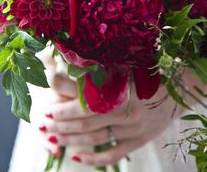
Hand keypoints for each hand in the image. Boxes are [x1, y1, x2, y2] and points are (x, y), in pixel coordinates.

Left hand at [37, 52, 182, 166]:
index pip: (84, 101)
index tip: (46, 108)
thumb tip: (68, 61)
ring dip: (72, 140)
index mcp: (119, 88)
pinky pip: (114, 152)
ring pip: (96, 138)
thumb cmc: (145, 73)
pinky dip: (95, 158)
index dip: (63, 108)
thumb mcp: (123, 66)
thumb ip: (98, 68)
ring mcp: (133, 127)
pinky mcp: (140, 139)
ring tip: (53, 139)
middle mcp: (125, 109)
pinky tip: (78, 157)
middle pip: (86, 122)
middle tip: (43, 124)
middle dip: (61, 124)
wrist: (176, 88)